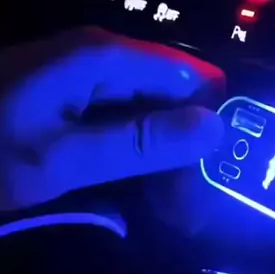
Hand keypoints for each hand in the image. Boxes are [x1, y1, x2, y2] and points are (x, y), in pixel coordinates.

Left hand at [0, 28, 224, 210]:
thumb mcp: (59, 159)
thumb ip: (137, 142)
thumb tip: (215, 127)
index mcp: (103, 58)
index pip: (191, 78)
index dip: (209, 124)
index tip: (213, 179)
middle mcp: (100, 57)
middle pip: (170, 97)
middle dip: (182, 151)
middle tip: (185, 216)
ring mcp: (81, 76)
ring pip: (146, 113)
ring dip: (158, 161)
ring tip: (165, 215)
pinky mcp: (66, 98)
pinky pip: (118, 122)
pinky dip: (129, 157)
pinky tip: (131, 194)